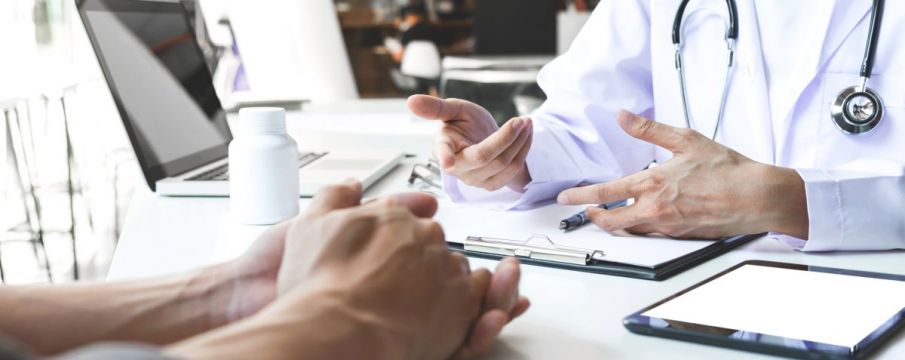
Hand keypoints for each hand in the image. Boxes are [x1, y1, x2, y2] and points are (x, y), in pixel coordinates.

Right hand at [275, 182, 528, 358]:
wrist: (339, 330)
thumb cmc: (322, 285)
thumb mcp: (310, 225)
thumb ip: (335, 197)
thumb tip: (351, 184)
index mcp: (394, 216)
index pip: (405, 218)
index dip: (395, 239)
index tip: (388, 255)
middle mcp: (425, 235)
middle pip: (431, 243)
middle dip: (419, 261)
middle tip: (398, 285)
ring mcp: (447, 267)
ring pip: (454, 267)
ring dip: (443, 280)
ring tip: (419, 304)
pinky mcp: (463, 300)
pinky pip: (478, 291)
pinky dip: (469, 298)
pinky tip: (447, 310)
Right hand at [407, 95, 532, 191]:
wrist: (484, 140)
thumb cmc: (466, 125)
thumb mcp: (454, 110)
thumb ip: (436, 107)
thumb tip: (410, 101)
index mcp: (443, 147)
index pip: (444, 154)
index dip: (444, 157)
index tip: (447, 161)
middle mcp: (458, 168)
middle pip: (484, 157)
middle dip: (506, 137)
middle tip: (521, 119)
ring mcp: (475, 180)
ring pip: (503, 163)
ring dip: (519, 141)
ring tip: (526, 122)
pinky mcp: (492, 185)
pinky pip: (513, 169)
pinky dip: (524, 149)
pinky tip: (526, 134)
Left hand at [557, 111, 808, 238]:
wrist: (757, 197)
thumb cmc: (727, 169)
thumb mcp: (686, 140)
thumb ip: (650, 129)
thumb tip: (623, 116)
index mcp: (653, 183)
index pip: (605, 193)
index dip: (581, 197)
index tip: (566, 198)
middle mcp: (655, 209)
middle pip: (610, 221)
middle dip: (592, 217)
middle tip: (583, 212)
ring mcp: (667, 227)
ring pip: (630, 230)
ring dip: (616, 223)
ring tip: (608, 214)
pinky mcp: (680, 237)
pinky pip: (652, 234)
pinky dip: (640, 226)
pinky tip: (642, 217)